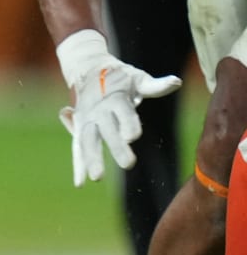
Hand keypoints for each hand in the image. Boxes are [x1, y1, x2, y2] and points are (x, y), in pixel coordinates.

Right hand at [54, 29, 180, 185]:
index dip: (127, 123)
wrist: (88, 70)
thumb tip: (176, 82)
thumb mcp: (137, 78)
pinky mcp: (80, 128)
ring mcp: (87, 119)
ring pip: (88, 140)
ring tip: (97, 177)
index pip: (122, 111)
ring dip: (91, 158)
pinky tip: (80, 183)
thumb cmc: (120, 77)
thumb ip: (155, 85)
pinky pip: (78, 147)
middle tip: (128, 164)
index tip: (133, 137)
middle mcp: (98, 110)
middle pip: (106, 129)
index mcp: (114, 98)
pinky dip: (79, 164)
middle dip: (115, 146)